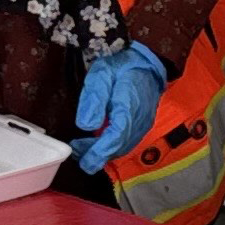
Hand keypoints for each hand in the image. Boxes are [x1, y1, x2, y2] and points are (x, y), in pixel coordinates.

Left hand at [72, 42, 167, 169]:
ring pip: (122, 146)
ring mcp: (142, 125)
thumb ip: (94, 98)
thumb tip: (86, 126)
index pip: (115, 138)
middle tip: (76, 152)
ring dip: (103, 151)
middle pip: (118, 147)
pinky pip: (126, 141)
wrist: (148, 64)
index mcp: (129, 108)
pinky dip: (112, 146)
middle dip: (97, 154)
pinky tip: (98, 142)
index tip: (84, 161)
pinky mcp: (142, 125)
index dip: (99, 152)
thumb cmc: (122, 67)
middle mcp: (139, 121)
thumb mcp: (102, 74)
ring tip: (82, 148)